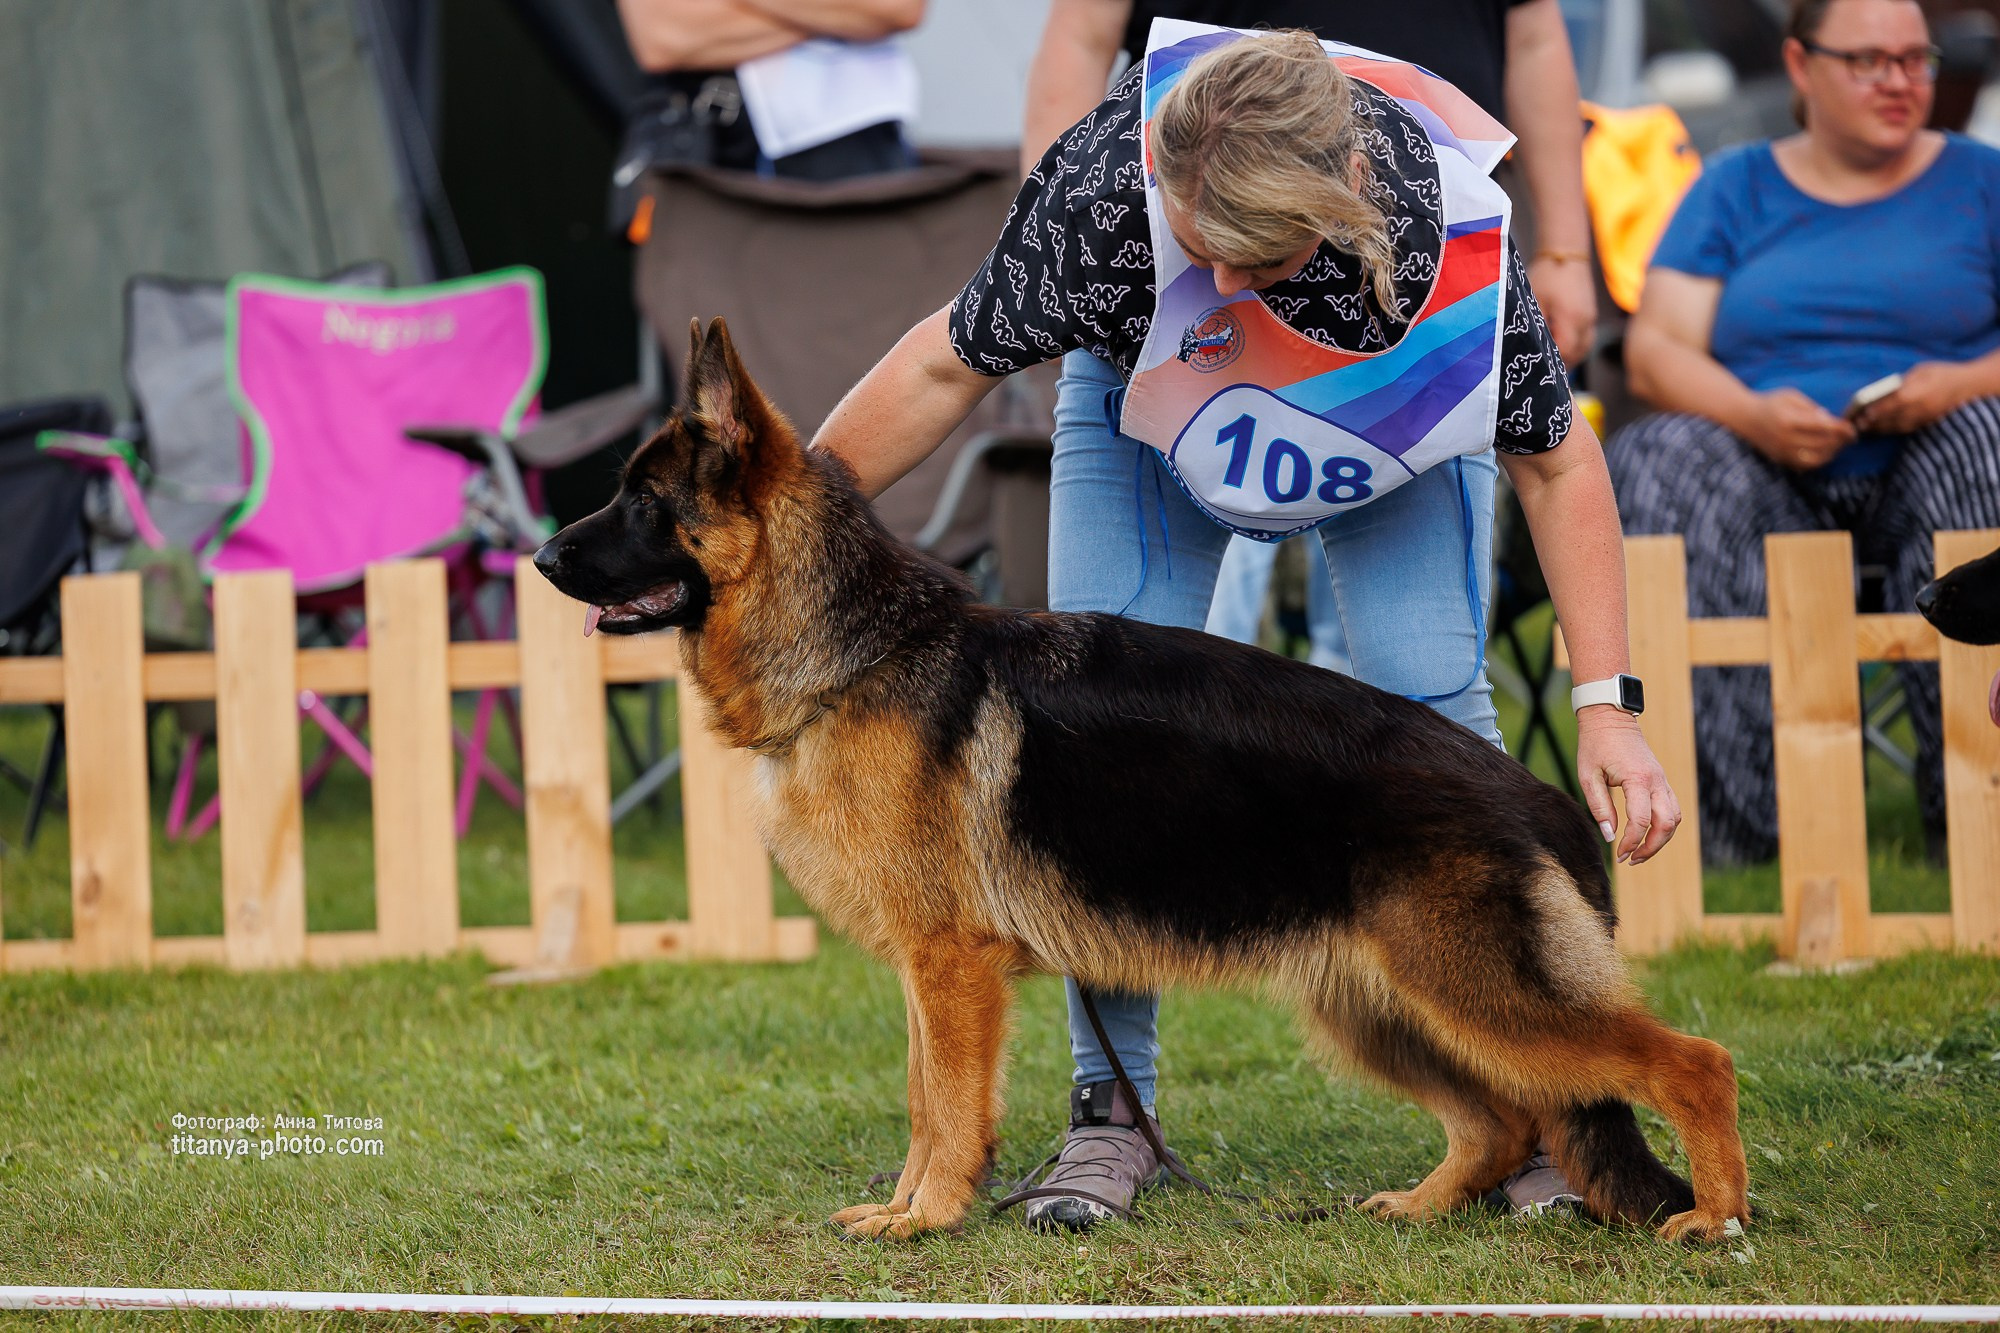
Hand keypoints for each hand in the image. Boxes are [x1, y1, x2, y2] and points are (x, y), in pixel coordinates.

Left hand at [1526, 254, 1598, 368]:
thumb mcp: (1534, 301)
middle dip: (1560, 364)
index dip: (1551, 362)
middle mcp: (1585, 321)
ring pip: (1583, 350)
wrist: (1566, 254)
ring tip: (1550, 362)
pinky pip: (1586, 340)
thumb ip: (1536, 326)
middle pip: (1576, 355)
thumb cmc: (1546, 276)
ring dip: (1569, 358)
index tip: (1537, 366)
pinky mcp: (1591, 316)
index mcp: (1571, 318)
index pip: (1564, 351)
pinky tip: (1560, 349)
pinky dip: (1575, 348)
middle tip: (1540, 369)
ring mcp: (1591, 319)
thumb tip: (1532, 349)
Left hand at [1575, 707, 1680, 865]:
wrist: (1610, 717)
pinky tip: (1646, 834)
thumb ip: (1600, 807)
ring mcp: (1662, 780)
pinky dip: (1663, 825)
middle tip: (1631, 859)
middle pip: (1667, 825)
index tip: (1618, 854)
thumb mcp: (1588, 776)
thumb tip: (1610, 836)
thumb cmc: (1595, 744)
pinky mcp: (1662, 780)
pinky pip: (1672, 808)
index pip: (1641, 821)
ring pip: (1675, 818)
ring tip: (1639, 851)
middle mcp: (1656, 781)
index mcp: (1637, 779)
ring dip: (1661, 839)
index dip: (1630, 842)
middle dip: (1651, 847)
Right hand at [1743, 388, 1854, 469]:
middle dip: (1840, 441)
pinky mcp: (1780, 459)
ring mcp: (1782, 451)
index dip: (1841, 429)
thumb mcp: (1791, 396)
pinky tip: (1824, 453)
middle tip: (1849, 436)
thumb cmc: (1769, 402)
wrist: (1743, 417)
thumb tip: (1829, 420)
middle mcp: (1785, 438)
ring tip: (1838, 445)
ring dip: (1831, 453)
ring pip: (1815, 459)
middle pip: (1822, 444)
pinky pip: (1804, 466)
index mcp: (1789, 419)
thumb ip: (1811, 407)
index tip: (1852, 428)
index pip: (1823, 427)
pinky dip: (1818, 461)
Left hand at [1851, 362, 1969, 434]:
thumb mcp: (1920, 371)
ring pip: (1897, 427)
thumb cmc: (1942, 373)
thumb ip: (1902, 382)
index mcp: (1919, 392)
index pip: (1893, 404)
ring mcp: (1924, 417)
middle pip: (1892, 419)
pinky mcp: (1926, 423)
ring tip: (1863, 429)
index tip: (1861, 414)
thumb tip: (1883, 393)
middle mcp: (1921, 408)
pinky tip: (1879, 429)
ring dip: (1879, 429)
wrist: (1968, 386)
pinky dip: (1890, 430)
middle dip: (1872, 423)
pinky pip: (1905, 429)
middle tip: (1855, 425)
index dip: (1876, 411)